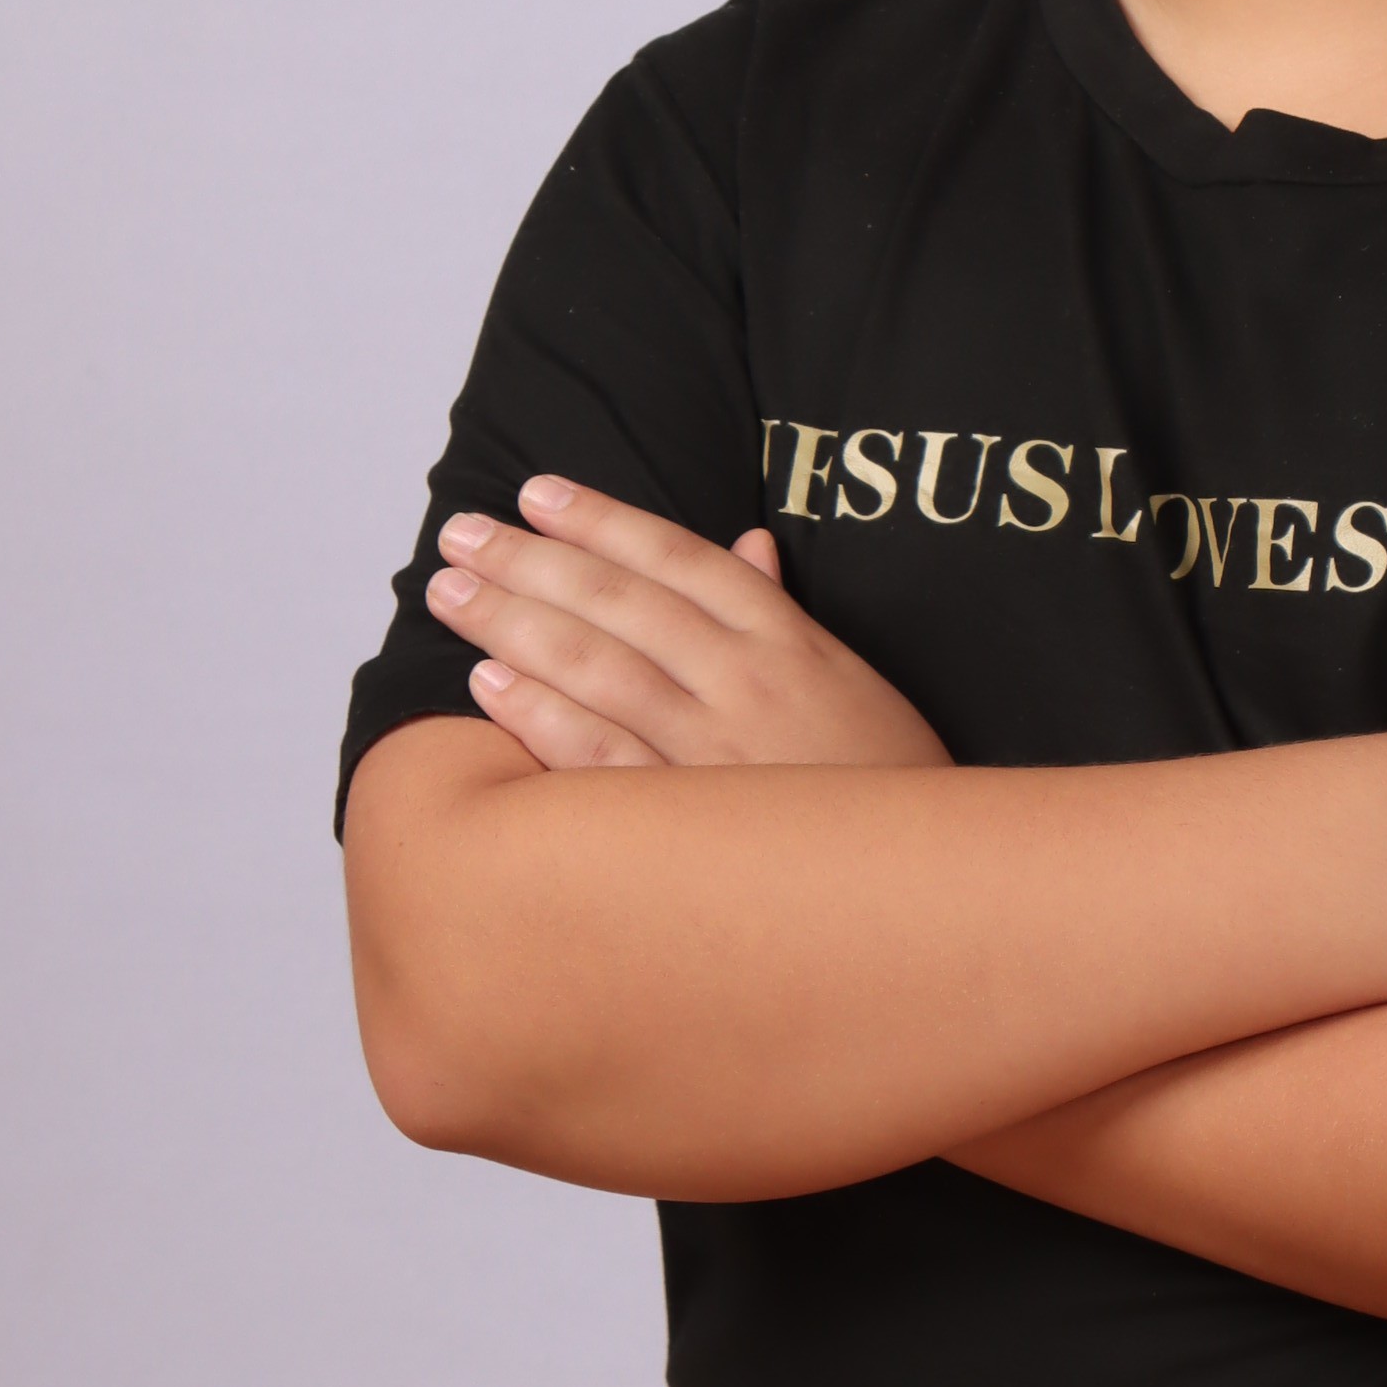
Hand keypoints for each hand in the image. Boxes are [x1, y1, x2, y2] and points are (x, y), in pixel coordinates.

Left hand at [423, 478, 950, 773]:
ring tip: (451, 592)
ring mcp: (717, 753)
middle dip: (533, 560)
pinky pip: (602, 759)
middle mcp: (750, 684)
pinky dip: (542, 717)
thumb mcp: (851, 684)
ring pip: (599, 668)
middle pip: (622, 602)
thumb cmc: (887, 786)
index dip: (603, 520)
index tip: (536, 495)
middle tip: (461, 535)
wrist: (935, 892)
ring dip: (515, 621)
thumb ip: (783, 614)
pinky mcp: (692, 823)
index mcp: (791, 642)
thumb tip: (748, 545)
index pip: (680, 559)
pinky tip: (489, 683)